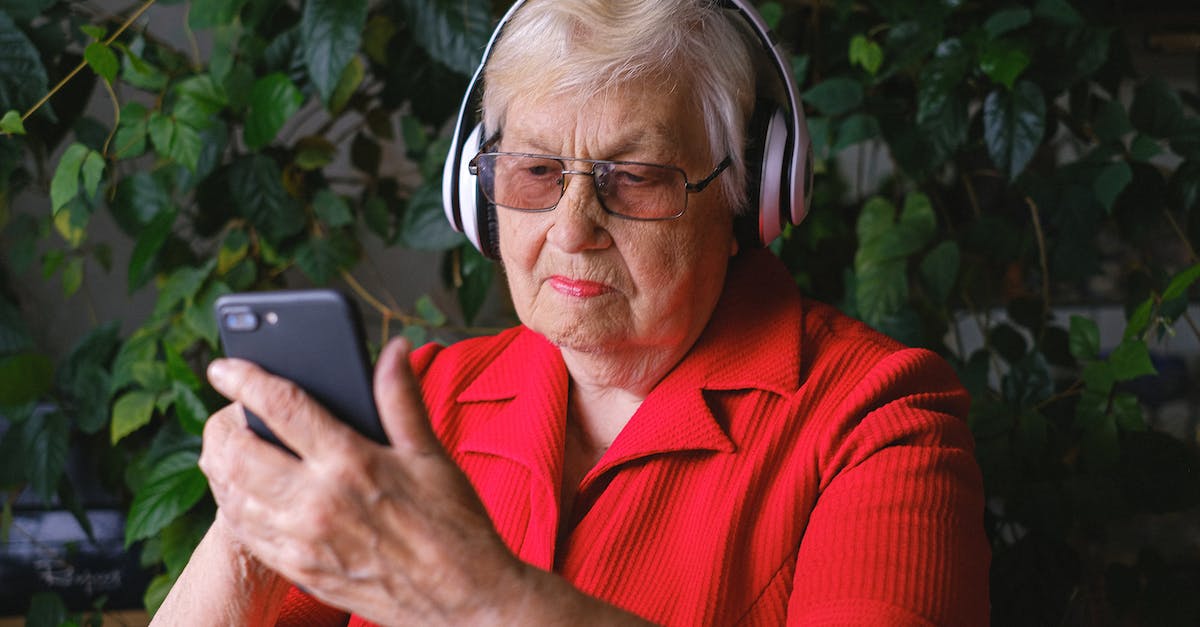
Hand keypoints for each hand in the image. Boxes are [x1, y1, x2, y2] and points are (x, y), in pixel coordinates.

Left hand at [199, 337, 529, 624]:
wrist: (464, 600)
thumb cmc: (453, 526)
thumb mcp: (430, 454)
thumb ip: (401, 398)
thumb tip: (394, 351)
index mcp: (351, 462)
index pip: (280, 406)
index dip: (245, 378)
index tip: (226, 366)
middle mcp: (317, 502)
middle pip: (238, 451)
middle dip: (221, 423)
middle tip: (225, 409)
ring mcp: (302, 541)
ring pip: (232, 493)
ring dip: (221, 464)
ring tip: (229, 445)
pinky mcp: (299, 570)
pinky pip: (244, 533)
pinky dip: (233, 505)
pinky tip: (244, 491)